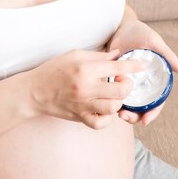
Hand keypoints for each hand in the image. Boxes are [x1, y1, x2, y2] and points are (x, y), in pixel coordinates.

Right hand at [26, 48, 148, 129]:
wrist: (34, 91)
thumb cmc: (53, 70)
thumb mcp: (74, 55)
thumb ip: (98, 56)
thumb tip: (118, 55)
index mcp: (85, 69)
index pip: (116, 67)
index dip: (134, 65)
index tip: (143, 65)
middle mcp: (86, 88)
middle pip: (120, 91)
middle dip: (127, 85)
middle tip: (121, 82)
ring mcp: (83, 105)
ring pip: (113, 108)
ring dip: (118, 101)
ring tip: (112, 96)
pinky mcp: (80, 117)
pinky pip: (101, 123)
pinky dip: (107, 118)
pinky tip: (104, 110)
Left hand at [106, 19, 177, 125]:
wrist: (121, 28)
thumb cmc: (141, 33)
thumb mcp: (155, 43)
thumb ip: (169, 56)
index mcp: (155, 79)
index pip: (157, 102)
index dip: (153, 113)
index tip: (145, 120)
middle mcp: (143, 85)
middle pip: (142, 108)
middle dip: (135, 117)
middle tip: (125, 117)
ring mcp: (129, 84)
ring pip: (128, 105)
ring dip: (124, 112)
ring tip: (117, 113)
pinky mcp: (116, 81)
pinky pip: (115, 95)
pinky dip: (112, 102)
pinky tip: (106, 104)